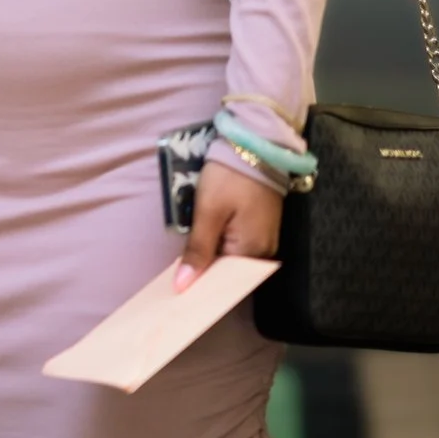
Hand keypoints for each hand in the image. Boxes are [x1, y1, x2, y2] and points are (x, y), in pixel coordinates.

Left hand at [175, 159, 282, 290]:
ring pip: (232, 257)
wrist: (256, 145)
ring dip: (210, 259)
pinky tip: (202, 247)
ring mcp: (264, 238)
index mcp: (252, 252)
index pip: (222, 280)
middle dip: (203, 274)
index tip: (175, 292)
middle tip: (174, 280)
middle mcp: (263, 251)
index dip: (199, 285)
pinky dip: (220, 246)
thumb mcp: (209, 211)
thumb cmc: (230, 178)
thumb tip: (183, 286)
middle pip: (229, 271)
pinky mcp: (260, 225)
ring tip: (183, 267)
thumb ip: (198, 250)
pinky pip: (238, 243)